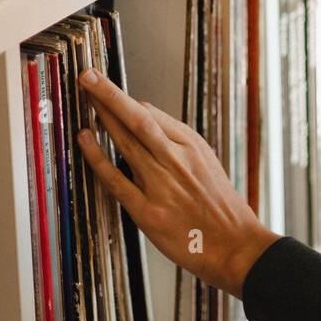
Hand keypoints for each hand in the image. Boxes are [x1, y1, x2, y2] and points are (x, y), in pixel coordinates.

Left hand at [74, 67, 281, 299]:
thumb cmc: (221, 208)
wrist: (235, 245)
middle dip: (110, 94)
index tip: (107, 88)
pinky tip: (85, 139)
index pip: (153, 115)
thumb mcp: (208, 165)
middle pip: (138, 118)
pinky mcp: (147, 211)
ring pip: (127, 139)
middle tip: (88, 75)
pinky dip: (98, 157)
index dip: (126, 100)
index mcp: (193, 147)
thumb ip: (179, 144)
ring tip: (85, 96)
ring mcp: (161, 184)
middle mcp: (177, 159)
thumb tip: (148, 118)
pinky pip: (116, 179)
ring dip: (103, 115)